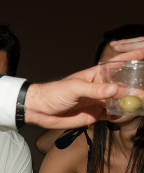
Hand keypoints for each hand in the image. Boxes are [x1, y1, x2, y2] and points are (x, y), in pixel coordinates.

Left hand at [26, 44, 143, 127]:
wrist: (40, 110)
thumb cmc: (54, 92)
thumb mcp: (75, 88)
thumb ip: (95, 90)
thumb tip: (115, 89)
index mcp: (97, 74)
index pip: (118, 64)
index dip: (133, 57)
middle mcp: (101, 87)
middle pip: (124, 85)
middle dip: (136, 85)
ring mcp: (100, 101)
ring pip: (121, 100)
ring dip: (132, 101)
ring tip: (142, 101)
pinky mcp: (97, 114)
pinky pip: (114, 114)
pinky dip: (122, 114)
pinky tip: (130, 113)